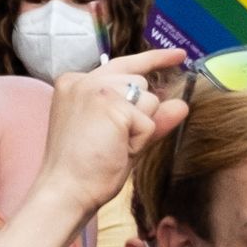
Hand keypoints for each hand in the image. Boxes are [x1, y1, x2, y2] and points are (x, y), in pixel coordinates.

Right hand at [37, 48, 183, 210]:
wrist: (65, 190)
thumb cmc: (85, 168)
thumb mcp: (121, 136)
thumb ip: (150, 117)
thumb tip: (181, 104)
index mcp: (76, 83)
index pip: (124, 64)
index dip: (155, 59)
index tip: (180, 55)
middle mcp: (83, 80)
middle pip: (141, 84)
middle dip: (140, 114)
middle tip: (111, 141)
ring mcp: (97, 90)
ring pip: (150, 100)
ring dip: (140, 128)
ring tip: (111, 146)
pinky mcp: (112, 105)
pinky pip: (149, 122)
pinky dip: (139, 140)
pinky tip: (115, 149)